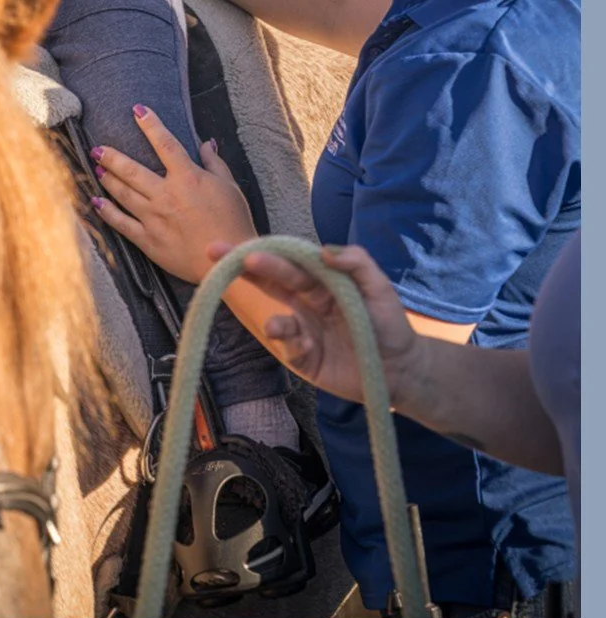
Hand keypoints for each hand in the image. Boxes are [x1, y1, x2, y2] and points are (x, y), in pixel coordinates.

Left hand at [91, 106, 256, 283]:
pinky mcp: (149, 240)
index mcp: (187, 178)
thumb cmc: (233, 222)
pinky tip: (97, 203)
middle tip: (97, 148)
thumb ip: (215, 163)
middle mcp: (166, 195)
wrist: (228, 259)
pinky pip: (122, 224)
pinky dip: (107, 213)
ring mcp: (154, 218)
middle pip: (132, 170)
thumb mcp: (229, 187)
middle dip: (112, 157)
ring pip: (124, 194)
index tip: (137, 110)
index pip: (165, 144)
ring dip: (108, 180)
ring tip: (97, 170)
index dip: (151, 125)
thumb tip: (206, 144)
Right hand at [219, 242, 420, 405]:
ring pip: (277, 320)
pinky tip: (308, 347)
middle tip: (217, 259)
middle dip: (246, 270)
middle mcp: (307, 302)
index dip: (265, 251)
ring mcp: (304, 330)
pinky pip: (290, 351)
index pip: (288, 261)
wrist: (401, 370)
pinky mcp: (306, 359)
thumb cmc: (388, 323)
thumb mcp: (379, 286)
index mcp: (321, 280)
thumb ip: (356, 262)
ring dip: (275, 322)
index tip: (240, 247)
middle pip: (272, 282)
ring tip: (276, 327)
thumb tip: (323, 250)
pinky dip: (293, 346)